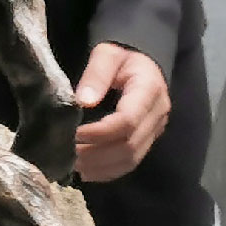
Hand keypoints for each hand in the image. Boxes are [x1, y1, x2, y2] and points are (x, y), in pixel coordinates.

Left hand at [72, 42, 169, 182]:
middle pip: (129, 145)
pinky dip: (107, 171)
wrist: (142, 62)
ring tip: (72, 164)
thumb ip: (96, 74)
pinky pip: (131, 163)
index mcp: (150, 90)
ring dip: (100, 167)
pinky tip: (86, 170)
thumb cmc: (122, 55)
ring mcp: (156, 130)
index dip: (98, 133)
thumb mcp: (107, 53)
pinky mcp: (149, 140)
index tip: (73, 134)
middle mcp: (158, 115)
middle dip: (96, 154)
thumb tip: (83, 102)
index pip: (127, 121)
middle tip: (67, 154)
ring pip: (131, 159)